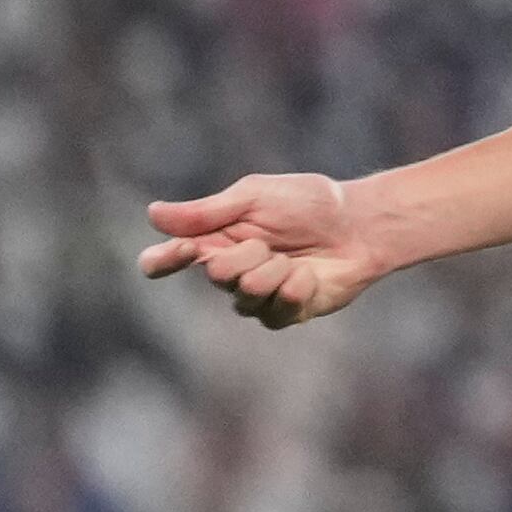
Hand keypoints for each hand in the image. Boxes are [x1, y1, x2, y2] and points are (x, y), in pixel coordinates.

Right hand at [141, 173, 400, 328]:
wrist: (357, 224)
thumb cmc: (306, 203)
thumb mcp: (252, 197)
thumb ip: (206, 212)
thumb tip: (153, 215)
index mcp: (212, 241)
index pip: (166, 260)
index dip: (163, 261)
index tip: (184, 250)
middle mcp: (229, 273)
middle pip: (215, 275)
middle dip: (246, 254)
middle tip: (270, 241)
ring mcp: (256, 297)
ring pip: (245, 295)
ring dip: (273, 270)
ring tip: (291, 258)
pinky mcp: (285, 313)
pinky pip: (276, 312)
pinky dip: (296, 288)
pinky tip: (308, 275)